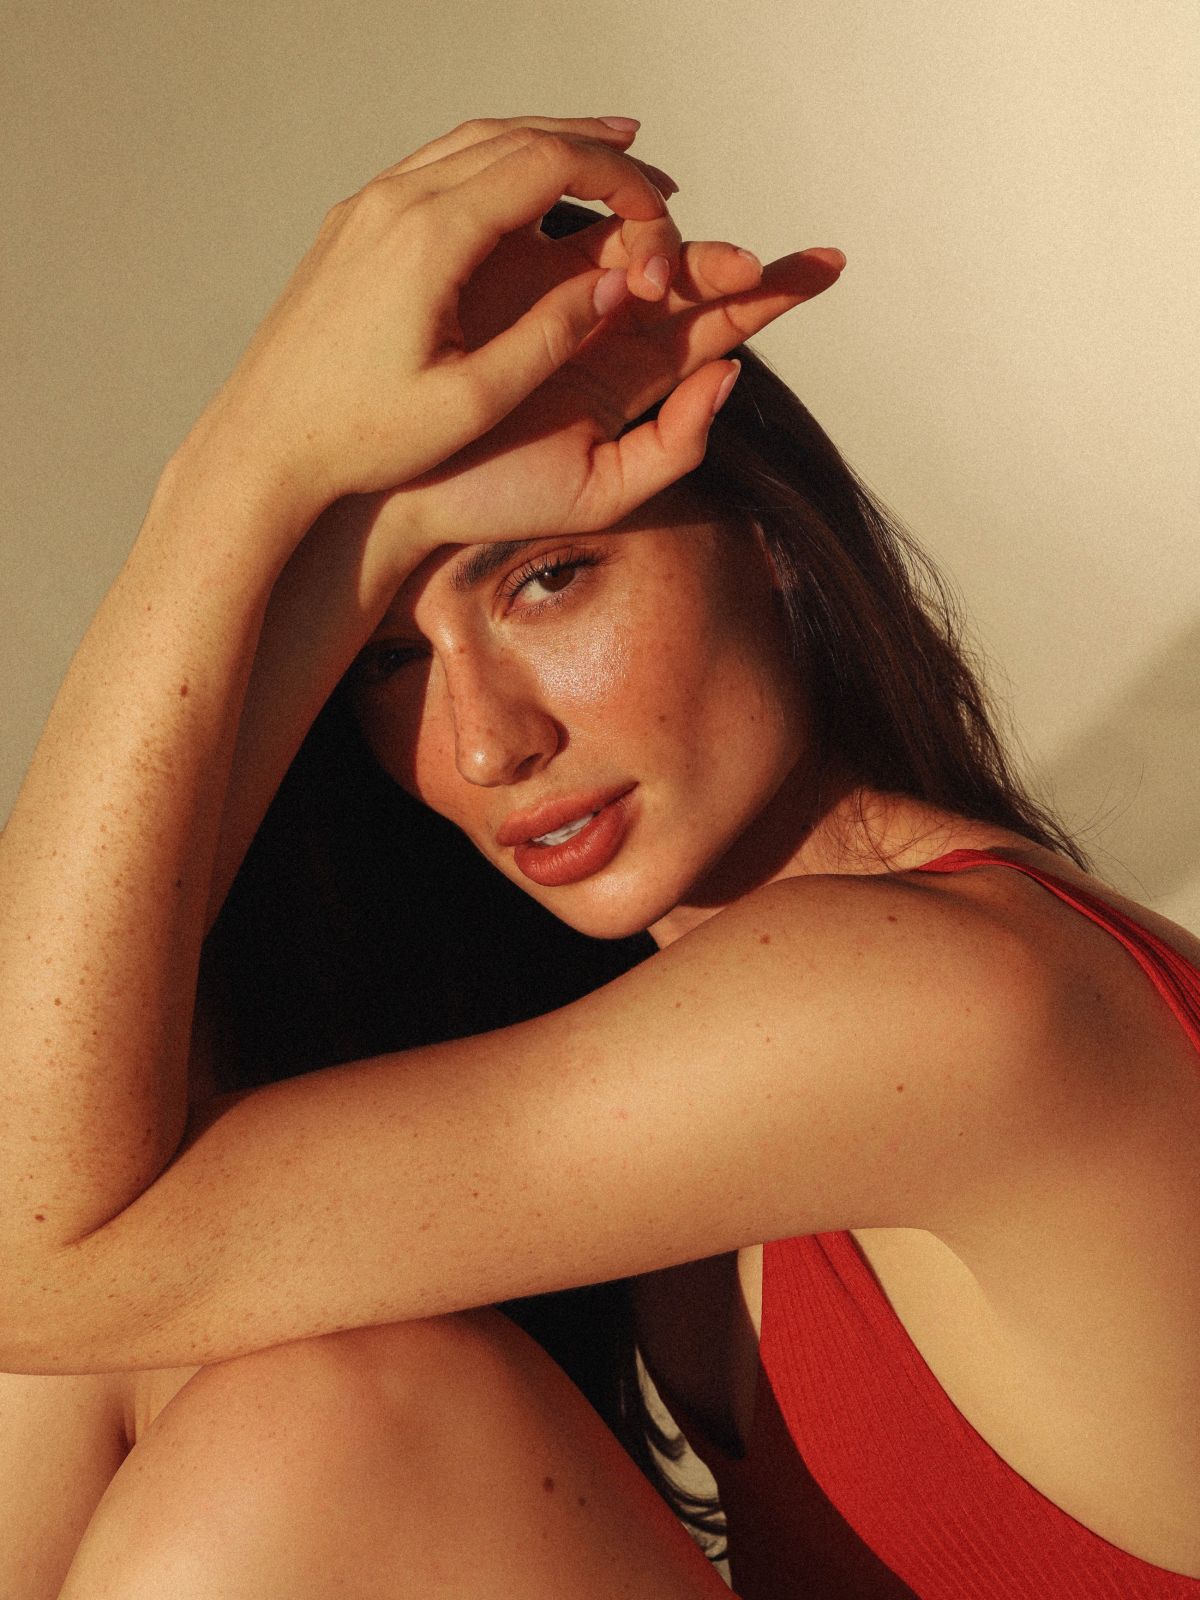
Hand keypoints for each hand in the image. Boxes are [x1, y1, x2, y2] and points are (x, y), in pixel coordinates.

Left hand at [178, 116, 691, 530]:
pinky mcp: (353, 225)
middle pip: (517, 136)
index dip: (618, 179)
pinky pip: (439, 165)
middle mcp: (395, 202)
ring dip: (548, 144)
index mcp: (430, 238)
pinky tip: (524, 185)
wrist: (263, 444)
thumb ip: (548, 338)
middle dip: (596, 150)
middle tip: (655, 176)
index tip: (662, 208)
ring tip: (606, 158)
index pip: (548, 165)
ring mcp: (368, 207)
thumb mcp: (472, 402)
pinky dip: (497, 161)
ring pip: (475, 141)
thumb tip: (611, 283)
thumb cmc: (361, 438)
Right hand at [376, 211, 843, 552]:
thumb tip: (731, 376)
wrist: (404, 488)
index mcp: (632, 381)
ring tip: (702, 270)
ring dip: (674, 250)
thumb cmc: (497, 499)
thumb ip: (674, 444)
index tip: (826, 266)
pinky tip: (636, 222)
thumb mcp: (605, 493)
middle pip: (687, 283)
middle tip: (769, 266)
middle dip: (735, 268)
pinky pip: (571, 239)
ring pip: (635, 255)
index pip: (714, 332)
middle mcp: (607, 333)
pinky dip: (609, 226)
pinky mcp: (514, 276)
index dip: (769, 296)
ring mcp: (563, 301)